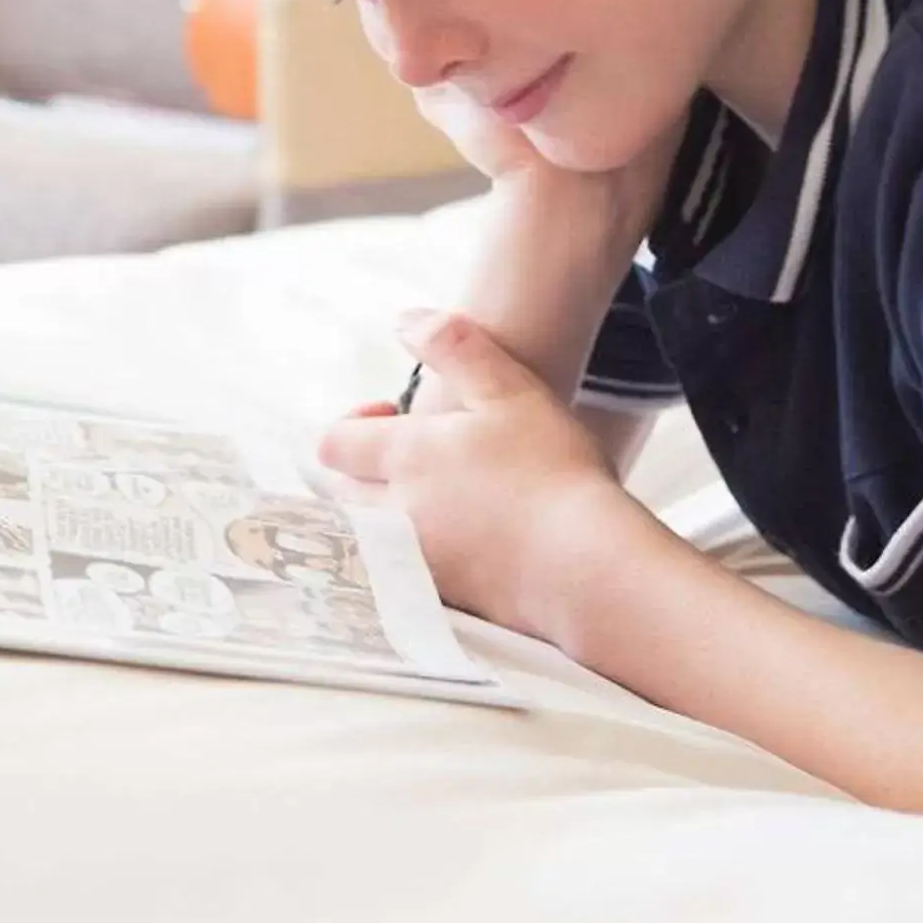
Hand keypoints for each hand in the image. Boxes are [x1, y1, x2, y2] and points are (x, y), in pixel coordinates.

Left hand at [318, 308, 638, 639]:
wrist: (590, 567)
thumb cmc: (555, 471)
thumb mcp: (510, 388)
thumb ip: (454, 346)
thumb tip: (404, 321)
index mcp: (404, 457)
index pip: (332, 442)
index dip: (352, 423)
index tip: (392, 416)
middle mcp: (395, 513)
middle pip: (341, 493)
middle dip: (362, 471)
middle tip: (414, 458)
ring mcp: (416, 563)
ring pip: (368, 536)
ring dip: (384, 514)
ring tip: (440, 501)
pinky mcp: (443, 601)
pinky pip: (402, 578)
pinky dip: (413, 560)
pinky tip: (462, 546)